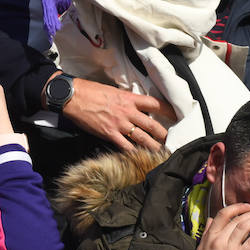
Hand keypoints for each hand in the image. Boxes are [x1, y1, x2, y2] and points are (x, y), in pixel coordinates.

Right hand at [59, 77, 173, 151]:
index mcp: (130, 99)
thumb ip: (126, 100)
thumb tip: (135, 107)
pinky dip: (134, 153)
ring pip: (143, 138)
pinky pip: (126, 147)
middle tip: (171, 140)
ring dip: (154, 147)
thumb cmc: (91, 91)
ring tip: (162, 153)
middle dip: (164, 134)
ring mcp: (120, 124)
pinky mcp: (110, 134)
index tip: (176, 116)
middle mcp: (128, 112)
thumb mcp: (113, 91)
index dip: (168, 110)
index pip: (155, 104)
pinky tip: (140, 158)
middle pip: (153, 125)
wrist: (73, 97)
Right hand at [188, 202, 249, 249]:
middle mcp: (219, 240)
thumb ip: (207, 232)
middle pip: (238, 219)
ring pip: (245, 227)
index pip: (223, 214)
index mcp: (209, 236)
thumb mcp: (201, 248)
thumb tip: (212, 219)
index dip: (237, 207)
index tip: (247, 206)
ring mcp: (229, 249)